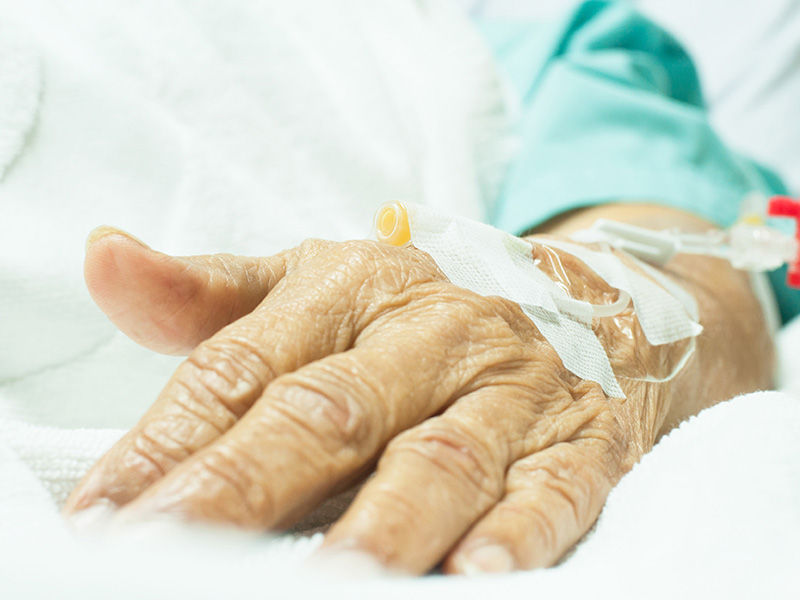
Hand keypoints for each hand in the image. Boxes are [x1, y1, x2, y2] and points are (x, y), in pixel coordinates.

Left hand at [64, 205, 772, 573]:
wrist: (587, 295)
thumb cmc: (422, 306)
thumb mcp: (318, 281)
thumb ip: (212, 289)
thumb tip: (105, 256)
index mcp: (356, 286)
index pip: (245, 363)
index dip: (169, 437)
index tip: (108, 509)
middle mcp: (432, 333)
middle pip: (330, 410)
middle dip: (250, 482)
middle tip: (175, 546)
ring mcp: (511, 386)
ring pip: (441, 455)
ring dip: (385, 522)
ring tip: (334, 579)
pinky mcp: (581, 435)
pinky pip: (554, 484)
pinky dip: (520, 531)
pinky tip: (481, 577)